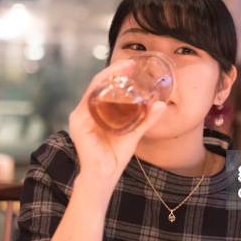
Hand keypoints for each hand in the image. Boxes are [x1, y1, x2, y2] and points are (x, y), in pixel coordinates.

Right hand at [68, 59, 166, 200]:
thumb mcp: (135, 133)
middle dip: (114, 71)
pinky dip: (102, 90)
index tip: (133, 64)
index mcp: (96, 112)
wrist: (104, 176)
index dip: (117, 73)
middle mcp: (85, 111)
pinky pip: (90, 101)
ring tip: (125, 68)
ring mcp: (80, 116)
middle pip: (98, 84)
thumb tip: (161, 104)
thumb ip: (146, 119)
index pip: (105, 87)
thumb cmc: (116, 156)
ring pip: (94, 88)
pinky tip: (114, 85)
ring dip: (109, 76)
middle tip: (131, 63)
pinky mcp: (79, 123)